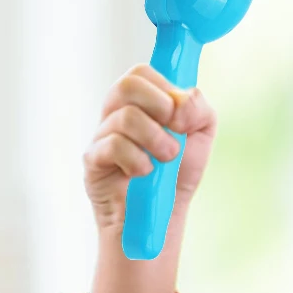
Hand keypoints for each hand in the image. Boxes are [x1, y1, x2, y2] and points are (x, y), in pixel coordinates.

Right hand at [83, 64, 217, 235]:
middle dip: (159, 107)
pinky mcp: (92, 161)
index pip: (142, 73)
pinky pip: (112, 146)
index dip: (165, 88)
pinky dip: (137, 160)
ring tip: (166, 160)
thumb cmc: (175, 177)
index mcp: (140, 102)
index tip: (181, 117)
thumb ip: (198, 108)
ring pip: (124, 117)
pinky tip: (144, 173)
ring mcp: (101, 136)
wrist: (162, 219)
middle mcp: (117, 113)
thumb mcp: (199, 137)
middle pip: (128, 85)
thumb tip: (181, 99)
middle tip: (174, 134)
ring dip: (154, 139)